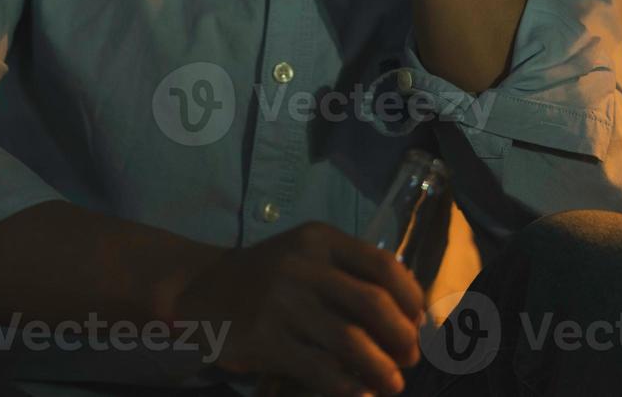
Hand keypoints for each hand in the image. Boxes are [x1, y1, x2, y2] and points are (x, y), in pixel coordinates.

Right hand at [173, 221, 424, 395]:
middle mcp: (302, 265)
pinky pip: (319, 368)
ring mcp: (282, 302)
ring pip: (350, 340)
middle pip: (372, 303)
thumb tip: (409, 314)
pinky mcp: (265, 339)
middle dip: (401, 336)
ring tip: (393, 383)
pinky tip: (362, 395)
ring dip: (381, 368)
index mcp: (320, 240)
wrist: (201, 291)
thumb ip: (349, 273)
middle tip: (411, 357)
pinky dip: (348, 386)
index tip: (419, 322)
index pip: (382, 265)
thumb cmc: (267, 276)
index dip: (410, 297)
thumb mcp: (305, 256)